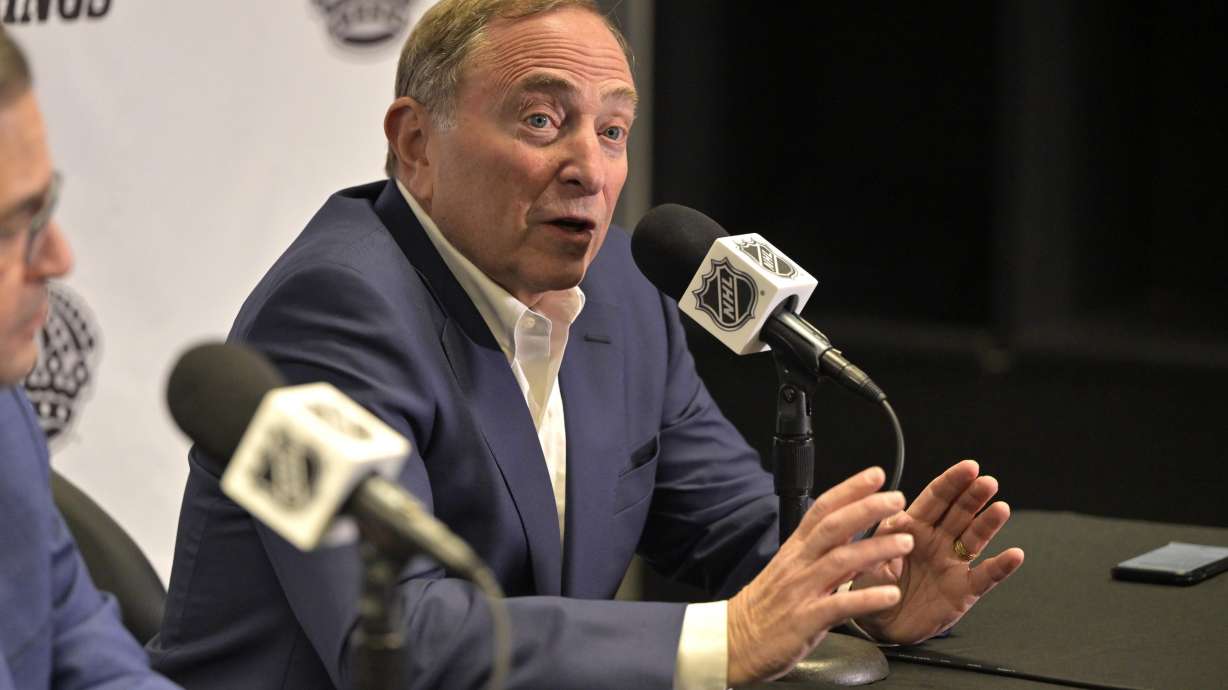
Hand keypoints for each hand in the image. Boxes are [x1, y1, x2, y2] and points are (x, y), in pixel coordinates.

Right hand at [726, 467, 913, 685]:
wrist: (734, 641)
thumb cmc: (767, 607)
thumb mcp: (792, 572)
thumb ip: (824, 555)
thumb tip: (858, 539)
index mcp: (796, 550)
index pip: (822, 509)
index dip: (849, 489)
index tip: (876, 475)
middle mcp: (799, 564)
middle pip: (833, 526)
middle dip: (866, 508)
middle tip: (897, 498)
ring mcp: (801, 590)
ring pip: (840, 560)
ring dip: (875, 548)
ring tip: (906, 542)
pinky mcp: (805, 620)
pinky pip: (839, 605)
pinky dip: (867, 598)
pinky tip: (891, 594)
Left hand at [851, 459, 1025, 643]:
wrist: (879, 623)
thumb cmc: (872, 585)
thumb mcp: (869, 558)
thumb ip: (882, 539)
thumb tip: (895, 517)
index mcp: (913, 526)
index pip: (936, 498)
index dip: (952, 482)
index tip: (969, 467)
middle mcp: (937, 540)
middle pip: (960, 512)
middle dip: (973, 495)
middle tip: (988, 481)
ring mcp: (952, 563)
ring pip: (975, 538)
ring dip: (989, 523)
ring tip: (1001, 509)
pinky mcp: (963, 590)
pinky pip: (985, 576)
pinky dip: (1001, 566)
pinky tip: (1015, 555)